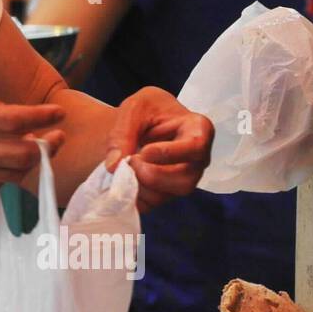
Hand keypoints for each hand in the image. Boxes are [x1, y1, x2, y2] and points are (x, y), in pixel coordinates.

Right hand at [0, 88, 64, 198]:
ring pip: (14, 174)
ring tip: (34, 146)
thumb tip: (17, 116)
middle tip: (57, 136)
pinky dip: (4, 171)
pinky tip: (0, 159)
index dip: (43, 117)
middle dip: (48, 146)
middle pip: (23, 154)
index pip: (14, 120)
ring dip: (30, 161)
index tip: (58, 112)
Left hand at [106, 87, 213, 213]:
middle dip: (151, 175)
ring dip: (140, 185)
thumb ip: (123, 132)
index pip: (195, 148)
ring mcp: (184, 179)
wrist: (143, 123)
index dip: (169, 153)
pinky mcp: (167, 192)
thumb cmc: (147, 110)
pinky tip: (123, 179)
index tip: (144, 151)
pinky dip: (132, 195)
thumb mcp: (134, 108)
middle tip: (130, 161)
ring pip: (168, 195)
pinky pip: (152, 204)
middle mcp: (196, 160)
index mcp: (198, 130)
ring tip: (125, 168)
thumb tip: (114, 165)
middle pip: (184, 180)